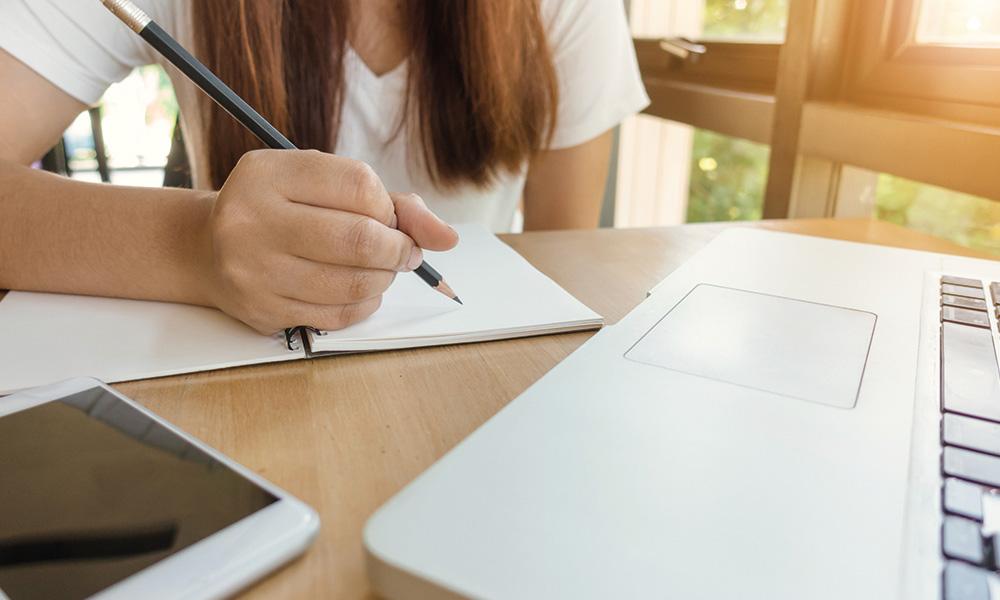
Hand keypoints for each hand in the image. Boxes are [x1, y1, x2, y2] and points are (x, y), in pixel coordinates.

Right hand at [200, 149, 457, 333]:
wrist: (207, 249)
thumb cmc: (281, 209)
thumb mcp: (321, 184)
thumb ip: (390, 202)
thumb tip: (446, 238)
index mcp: (268, 173)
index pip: (359, 186)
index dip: (389, 207)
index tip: (390, 217)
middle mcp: (252, 219)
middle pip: (360, 240)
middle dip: (399, 249)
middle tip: (403, 251)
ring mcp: (253, 270)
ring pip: (354, 283)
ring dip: (384, 278)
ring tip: (380, 269)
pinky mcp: (262, 310)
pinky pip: (338, 315)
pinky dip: (364, 303)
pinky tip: (358, 289)